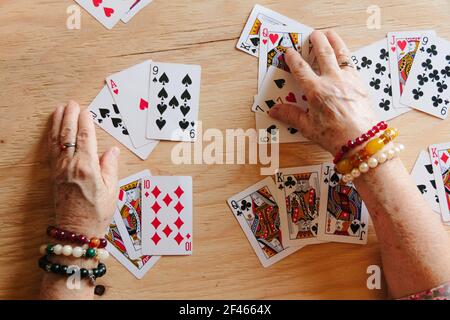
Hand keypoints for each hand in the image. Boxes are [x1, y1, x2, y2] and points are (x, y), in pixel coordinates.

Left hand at [48, 101, 119, 237]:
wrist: (77, 230)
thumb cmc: (97, 213)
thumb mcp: (111, 190)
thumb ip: (110, 167)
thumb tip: (111, 151)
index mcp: (87, 168)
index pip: (85, 138)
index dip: (85, 122)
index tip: (85, 110)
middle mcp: (71, 166)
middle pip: (68, 135)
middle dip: (69, 117)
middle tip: (72, 103)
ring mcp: (60, 170)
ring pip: (57, 141)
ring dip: (57, 123)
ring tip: (59, 109)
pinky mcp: (54, 175)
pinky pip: (51, 151)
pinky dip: (51, 137)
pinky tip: (53, 130)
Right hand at [269, 30, 377, 154]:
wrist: (361, 140)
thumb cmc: (335, 136)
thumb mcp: (308, 127)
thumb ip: (291, 115)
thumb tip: (275, 111)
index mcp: (316, 91)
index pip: (301, 68)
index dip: (293, 58)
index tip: (289, 52)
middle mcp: (332, 80)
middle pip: (323, 53)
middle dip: (316, 41)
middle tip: (312, 35)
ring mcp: (348, 80)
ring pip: (341, 53)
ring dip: (334, 41)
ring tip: (330, 34)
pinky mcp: (360, 83)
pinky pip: (352, 64)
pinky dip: (346, 56)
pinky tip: (345, 56)